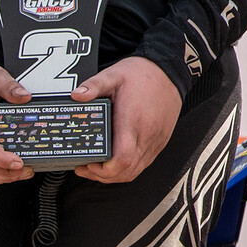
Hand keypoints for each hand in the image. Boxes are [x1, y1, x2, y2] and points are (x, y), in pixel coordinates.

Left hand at [72, 58, 184, 183]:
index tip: (88, 163)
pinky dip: (128, 169)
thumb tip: (76, 95)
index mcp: (132, 122)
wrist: (169, 71)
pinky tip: (116, 160)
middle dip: (103, 176)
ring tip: (99, 166)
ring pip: (135, 172)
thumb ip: (94, 85)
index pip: (122, 160)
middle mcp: (146, 135)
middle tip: (87, 166)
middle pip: (126, 172)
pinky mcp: (160, 141)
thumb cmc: (143, 74)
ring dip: (115, 175)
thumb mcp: (114, 75)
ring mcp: (155, 141)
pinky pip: (144, 164)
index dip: (103, 170)